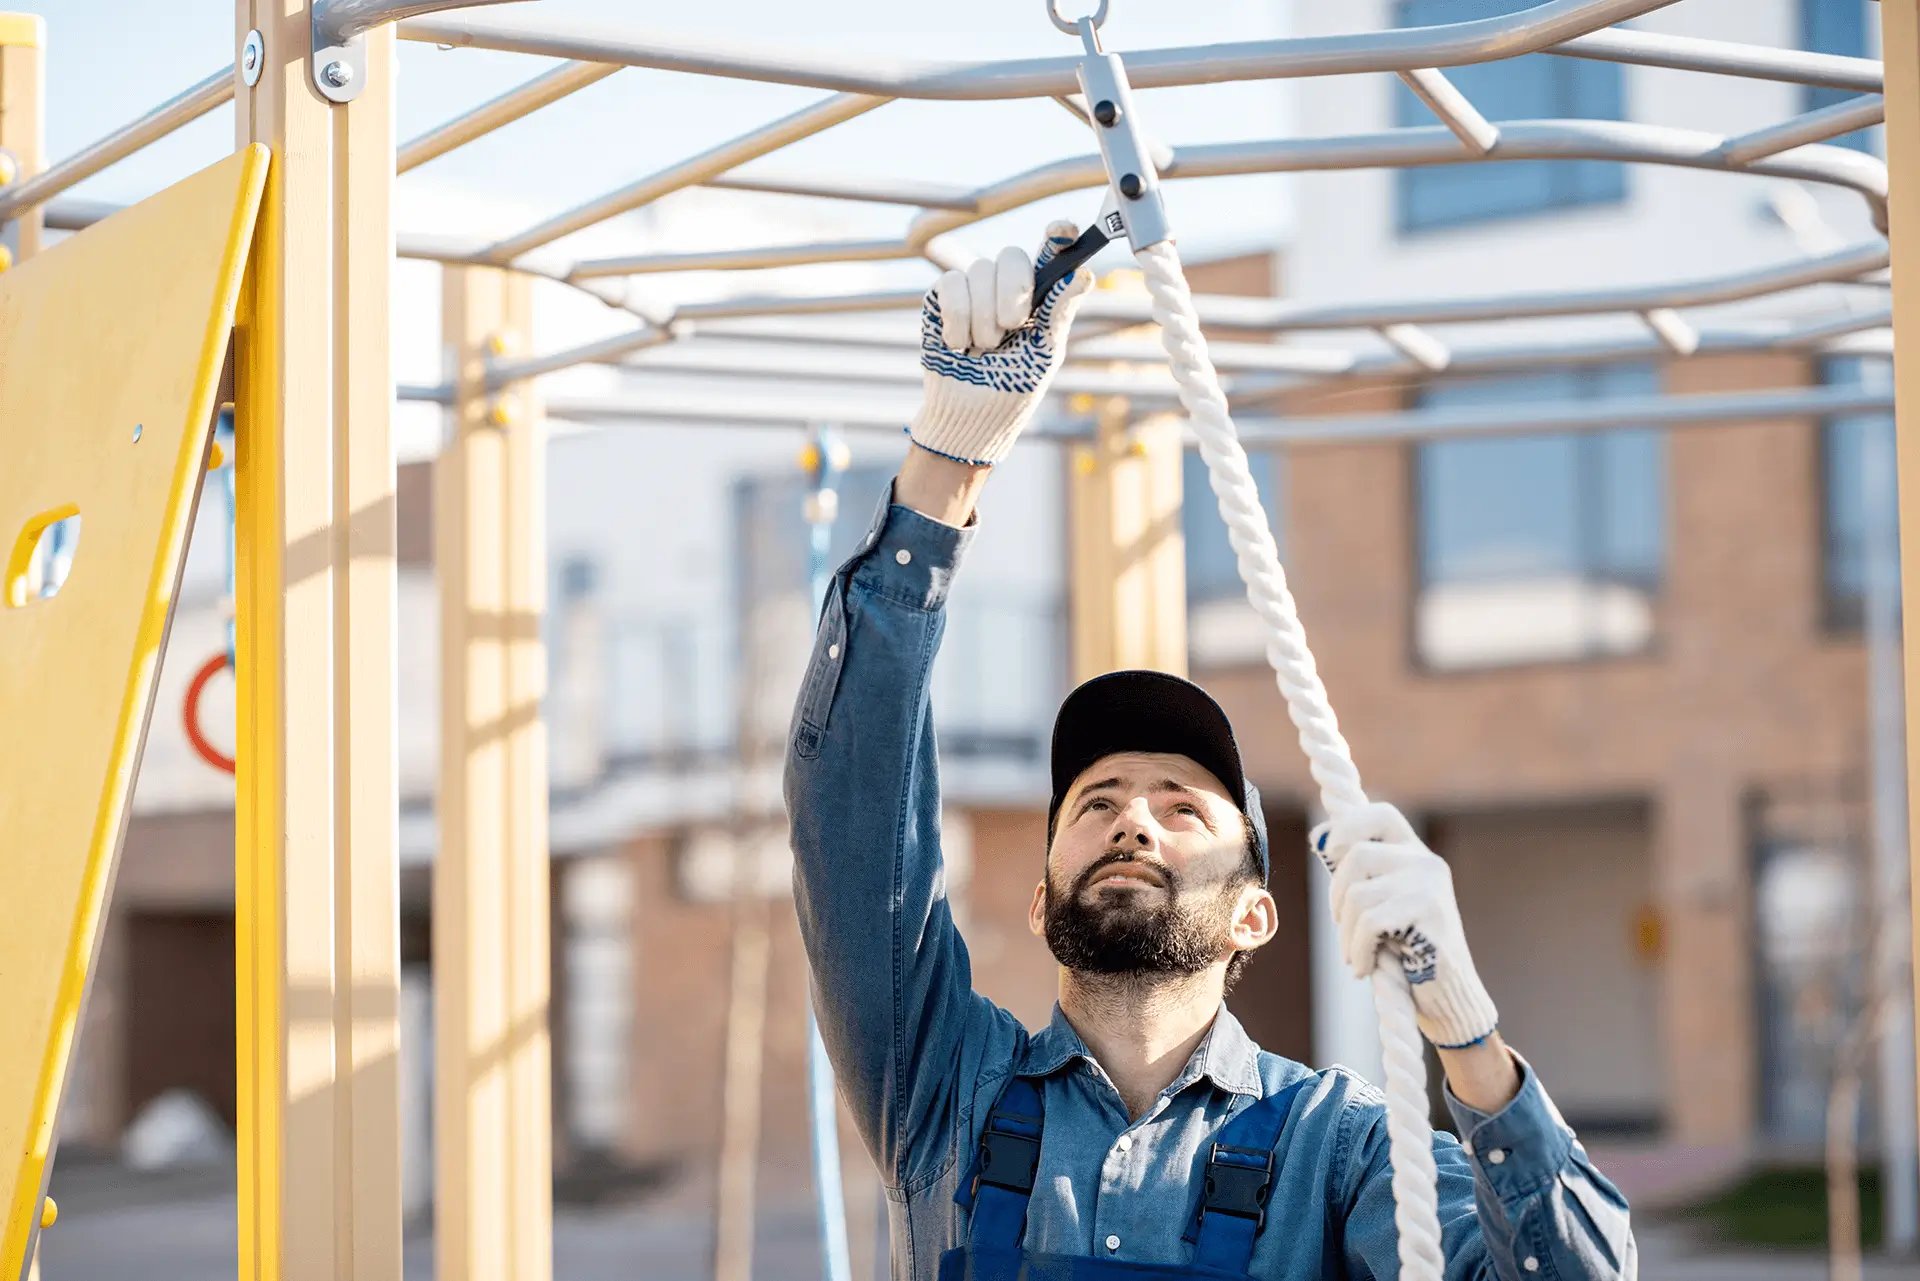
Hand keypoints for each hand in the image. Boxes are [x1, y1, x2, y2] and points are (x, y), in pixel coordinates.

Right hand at [906, 222, 1093, 466]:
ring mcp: (972, 287)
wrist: (971, 414)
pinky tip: (958, 345)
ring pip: (979, 272)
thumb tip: (1082, 274)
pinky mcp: (941, 297)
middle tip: (1011, 328)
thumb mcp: (1045, 352)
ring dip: (984, 321)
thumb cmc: (1014, 386)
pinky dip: (958, 322)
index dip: (1058, 234)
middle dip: (1013, 296)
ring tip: (983, 348)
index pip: (1050, 252)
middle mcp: (1004, 283)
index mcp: (1038, 293)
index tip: (1064, 230)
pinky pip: (951, 286)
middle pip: (1011, 256)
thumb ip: (1059, 312)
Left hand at [1312, 802, 1499, 1050]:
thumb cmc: (1408, 949)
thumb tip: (1322, 831)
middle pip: (1358, 855)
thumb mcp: (1383, 901)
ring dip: (1344, 933)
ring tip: (1353, 956)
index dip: (1346, 825)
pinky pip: (1370, 922)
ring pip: (1358, 894)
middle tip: (1340, 928)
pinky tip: (1363, 967)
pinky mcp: (1429, 914)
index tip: (1325, 849)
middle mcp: (1427, 862)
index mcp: (1416, 853)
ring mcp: (1430, 886)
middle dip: (1336, 896)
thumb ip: (1361, 871)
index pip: (1380, 815)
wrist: (1449, 994)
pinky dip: (1357, 950)